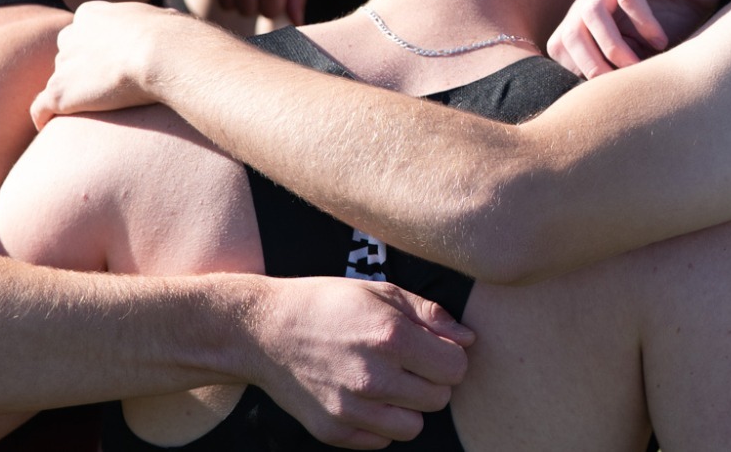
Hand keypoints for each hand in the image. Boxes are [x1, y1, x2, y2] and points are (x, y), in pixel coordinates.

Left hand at [31, 2, 203, 127]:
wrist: (163, 52)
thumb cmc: (174, 38)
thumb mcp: (161, 19)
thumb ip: (152, 25)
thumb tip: (173, 27)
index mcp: (92, 14)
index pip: (83, 33)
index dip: (96, 51)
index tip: (111, 66)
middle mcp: (71, 35)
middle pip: (67, 56)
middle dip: (80, 72)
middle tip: (103, 90)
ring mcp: (63, 65)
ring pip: (59, 82)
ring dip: (73, 95)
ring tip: (94, 112)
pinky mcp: (60, 92)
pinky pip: (40, 108)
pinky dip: (44, 117)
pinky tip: (49, 126)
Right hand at [247, 276, 472, 447]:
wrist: (263, 330)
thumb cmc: (326, 304)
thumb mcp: (380, 292)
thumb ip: (429, 315)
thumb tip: (468, 339)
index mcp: (391, 338)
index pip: (456, 368)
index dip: (449, 357)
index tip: (432, 348)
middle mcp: (374, 377)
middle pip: (439, 399)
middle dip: (431, 381)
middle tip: (408, 363)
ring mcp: (352, 409)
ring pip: (413, 427)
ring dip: (408, 407)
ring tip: (387, 382)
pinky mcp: (333, 431)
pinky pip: (381, 441)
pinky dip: (379, 423)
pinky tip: (363, 396)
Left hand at [545, 0, 727, 77]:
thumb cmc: (676, 24)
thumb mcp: (642, 54)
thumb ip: (617, 69)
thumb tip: (593, 106)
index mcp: (587, 12)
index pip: (560, 43)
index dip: (576, 70)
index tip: (604, 92)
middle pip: (571, 30)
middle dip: (591, 64)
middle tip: (617, 84)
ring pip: (591, 11)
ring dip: (613, 46)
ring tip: (637, 65)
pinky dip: (643, 24)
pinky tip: (661, 41)